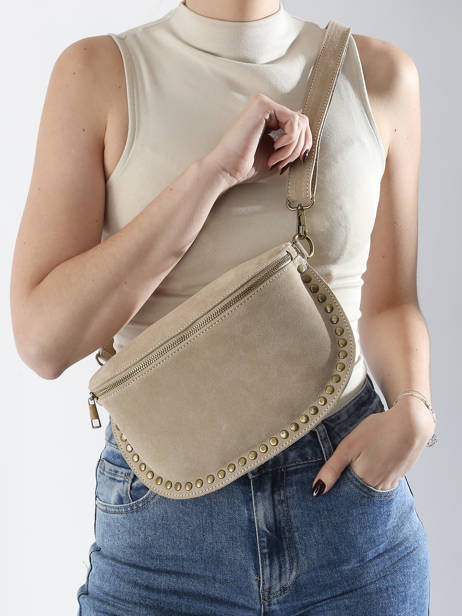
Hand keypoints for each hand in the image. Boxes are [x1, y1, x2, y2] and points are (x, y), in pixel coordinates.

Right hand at [206, 93, 312, 188]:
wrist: (227, 170)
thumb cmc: (246, 166)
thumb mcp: (277, 155)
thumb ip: (292, 146)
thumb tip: (310, 143)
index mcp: (268, 117)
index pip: (299, 125)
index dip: (302, 146)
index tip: (290, 163)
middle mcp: (266, 106)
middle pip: (303, 122)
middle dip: (298, 148)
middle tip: (283, 163)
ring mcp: (263, 103)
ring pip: (300, 123)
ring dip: (293, 148)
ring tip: (277, 159)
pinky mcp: (263, 105)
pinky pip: (293, 121)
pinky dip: (289, 141)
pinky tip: (275, 148)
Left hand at [311, 397, 434, 495]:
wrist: (412, 423)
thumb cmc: (379, 430)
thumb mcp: (349, 446)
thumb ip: (332, 468)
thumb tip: (317, 490)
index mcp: (363, 481)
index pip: (343, 496)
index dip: (333, 493)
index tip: (322, 492)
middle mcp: (377, 488)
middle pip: (356, 496)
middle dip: (345, 492)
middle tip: (337, 480)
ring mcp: (389, 484)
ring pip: (368, 492)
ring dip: (358, 487)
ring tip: (352, 473)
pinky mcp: (397, 478)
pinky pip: (379, 486)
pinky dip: (371, 481)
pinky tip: (368, 468)